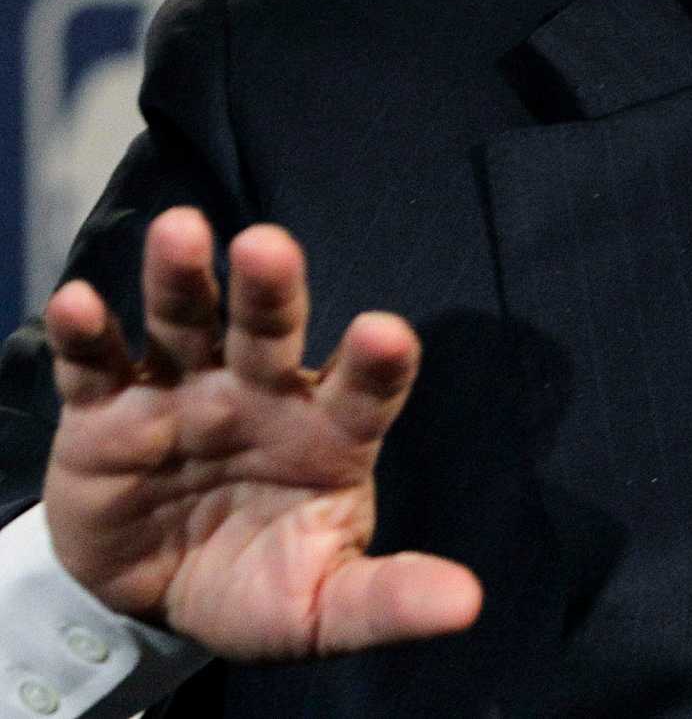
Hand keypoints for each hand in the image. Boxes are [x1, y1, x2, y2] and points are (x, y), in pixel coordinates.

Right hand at [40, 207, 481, 659]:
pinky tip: (79, 304)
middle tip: (269, 245)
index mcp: (330, 431)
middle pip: (272, 330)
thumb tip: (466, 604)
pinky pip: (97, 367)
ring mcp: (186, 392)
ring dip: (182, 279)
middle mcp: (263, 393)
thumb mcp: (325, 607)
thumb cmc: (262, 583)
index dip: (376, 361)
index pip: (365, 387)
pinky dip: (86, 334)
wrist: (159, 599)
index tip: (385, 333)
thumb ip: (388, 600)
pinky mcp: (108, 414)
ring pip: (187, 322)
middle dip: (272, 287)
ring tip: (181, 230)